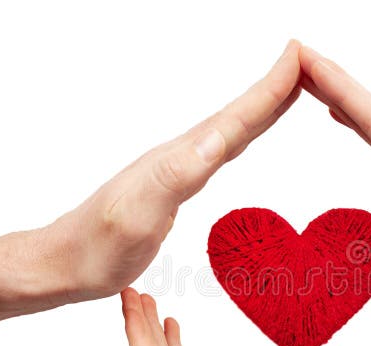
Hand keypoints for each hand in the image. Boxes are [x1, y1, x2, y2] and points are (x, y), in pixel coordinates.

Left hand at [42, 40, 301, 301]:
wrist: (63, 263)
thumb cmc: (97, 249)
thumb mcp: (138, 216)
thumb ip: (177, 175)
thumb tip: (220, 137)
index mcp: (177, 160)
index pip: (233, 119)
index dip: (269, 90)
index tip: (298, 58)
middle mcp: (179, 157)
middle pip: (236, 117)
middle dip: (274, 89)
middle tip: (306, 62)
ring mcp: (176, 170)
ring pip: (229, 130)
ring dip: (261, 109)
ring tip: (288, 89)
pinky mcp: (174, 186)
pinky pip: (218, 152)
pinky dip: (240, 136)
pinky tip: (241, 136)